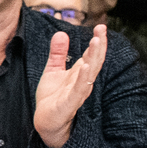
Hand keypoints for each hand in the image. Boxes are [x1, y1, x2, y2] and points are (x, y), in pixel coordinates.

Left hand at [33, 25, 107, 147]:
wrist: (44, 122)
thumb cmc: (52, 98)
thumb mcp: (53, 71)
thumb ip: (58, 54)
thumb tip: (61, 33)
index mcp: (80, 74)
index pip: (92, 55)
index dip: (97, 41)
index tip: (101, 26)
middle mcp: (82, 82)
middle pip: (94, 62)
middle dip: (99, 46)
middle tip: (102, 30)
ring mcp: (77, 93)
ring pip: (89, 74)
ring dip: (94, 58)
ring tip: (96, 42)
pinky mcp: (69, 104)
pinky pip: (79, 90)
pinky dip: (83, 79)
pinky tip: (85, 67)